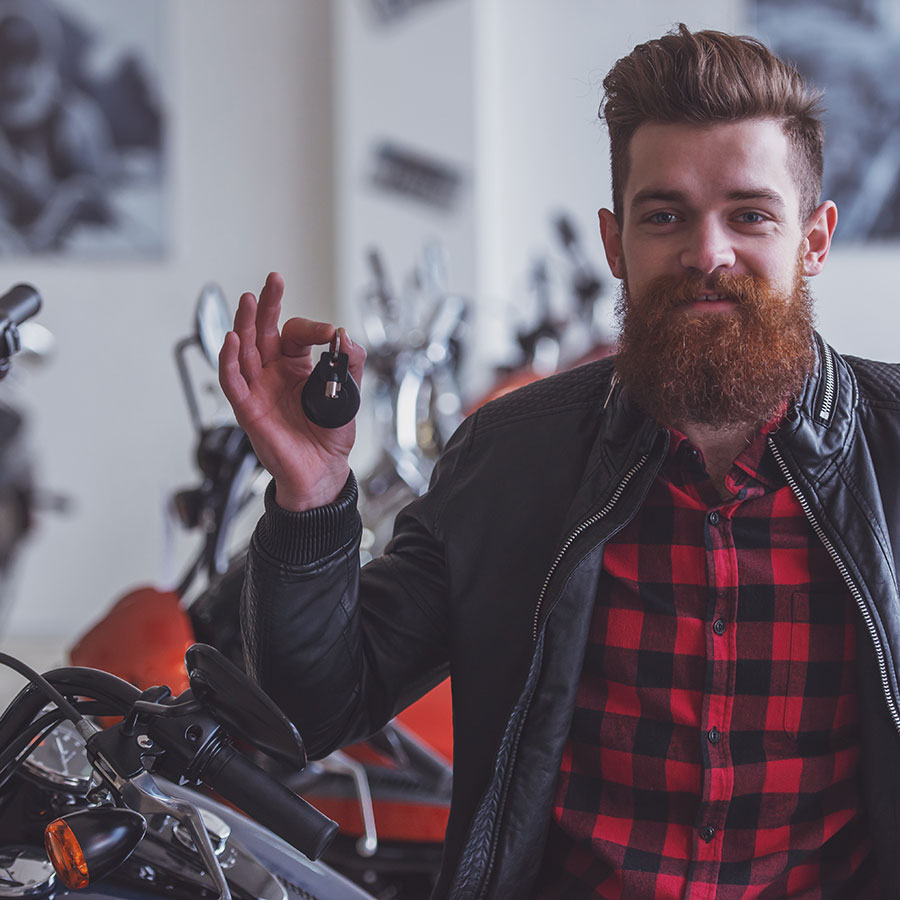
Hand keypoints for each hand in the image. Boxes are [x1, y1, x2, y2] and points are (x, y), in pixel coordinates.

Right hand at [218, 272, 365, 510]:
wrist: (322, 472)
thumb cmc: (329, 437)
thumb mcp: (349, 394)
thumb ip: (351, 364)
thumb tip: (346, 336)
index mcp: (296, 367)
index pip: (296, 334)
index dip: (312, 328)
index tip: (332, 333)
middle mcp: (274, 373)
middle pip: (263, 331)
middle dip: (266, 305)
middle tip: (273, 280)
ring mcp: (259, 389)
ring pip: (244, 350)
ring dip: (243, 324)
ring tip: (248, 299)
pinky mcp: (248, 409)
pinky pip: (233, 381)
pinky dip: (229, 360)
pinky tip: (233, 339)